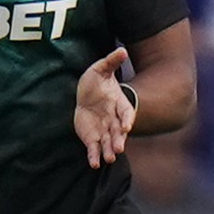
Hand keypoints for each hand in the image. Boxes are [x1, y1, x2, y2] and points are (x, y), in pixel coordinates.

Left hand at [74, 46, 136, 167]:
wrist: (86, 96)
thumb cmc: (96, 82)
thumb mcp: (100, 69)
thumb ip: (111, 62)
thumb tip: (122, 49)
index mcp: (119, 104)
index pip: (126, 113)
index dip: (127, 119)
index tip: (127, 125)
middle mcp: (113, 120)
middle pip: (118, 132)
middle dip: (119, 140)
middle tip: (119, 149)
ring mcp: (104, 130)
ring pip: (108, 142)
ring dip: (109, 151)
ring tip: (110, 158)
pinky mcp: (93, 138)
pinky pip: (94, 149)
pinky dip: (94, 156)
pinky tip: (94, 164)